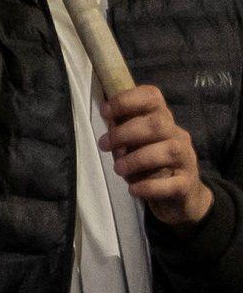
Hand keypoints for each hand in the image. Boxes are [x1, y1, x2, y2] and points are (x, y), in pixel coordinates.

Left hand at [99, 84, 212, 227]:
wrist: (183, 196)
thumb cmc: (151, 165)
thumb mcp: (136, 144)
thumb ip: (123, 131)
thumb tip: (106, 117)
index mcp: (164, 121)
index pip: (152, 97)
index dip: (127, 100)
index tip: (105, 111)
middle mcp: (178, 136)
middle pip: (157, 124)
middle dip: (125, 133)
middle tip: (104, 145)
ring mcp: (186, 160)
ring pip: (168, 151)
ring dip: (136, 160)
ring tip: (118, 169)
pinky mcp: (187, 184)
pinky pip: (171, 184)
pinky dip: (148, 186)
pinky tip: (134, 189)